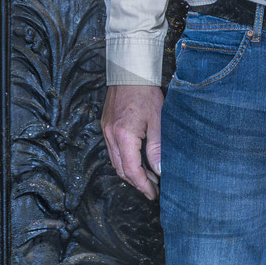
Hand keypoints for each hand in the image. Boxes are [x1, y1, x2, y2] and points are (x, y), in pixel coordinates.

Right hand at [102, 83, 163, 199]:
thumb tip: (159, 170)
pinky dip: (124, 159)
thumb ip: (157, 148)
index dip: (143, 185)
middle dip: (137, 182)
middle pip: (120, 169)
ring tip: (148, 176)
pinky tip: (137, 159)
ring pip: (115, 161)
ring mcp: (106, 130)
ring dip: (130, 172)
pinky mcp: (105, 125)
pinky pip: (113, 150)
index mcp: (124, 135)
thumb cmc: (146, 92)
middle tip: (153, 188)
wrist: (129, 70)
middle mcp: (110, 135)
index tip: (153, 194)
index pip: (132, 170)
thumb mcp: (157, 121)